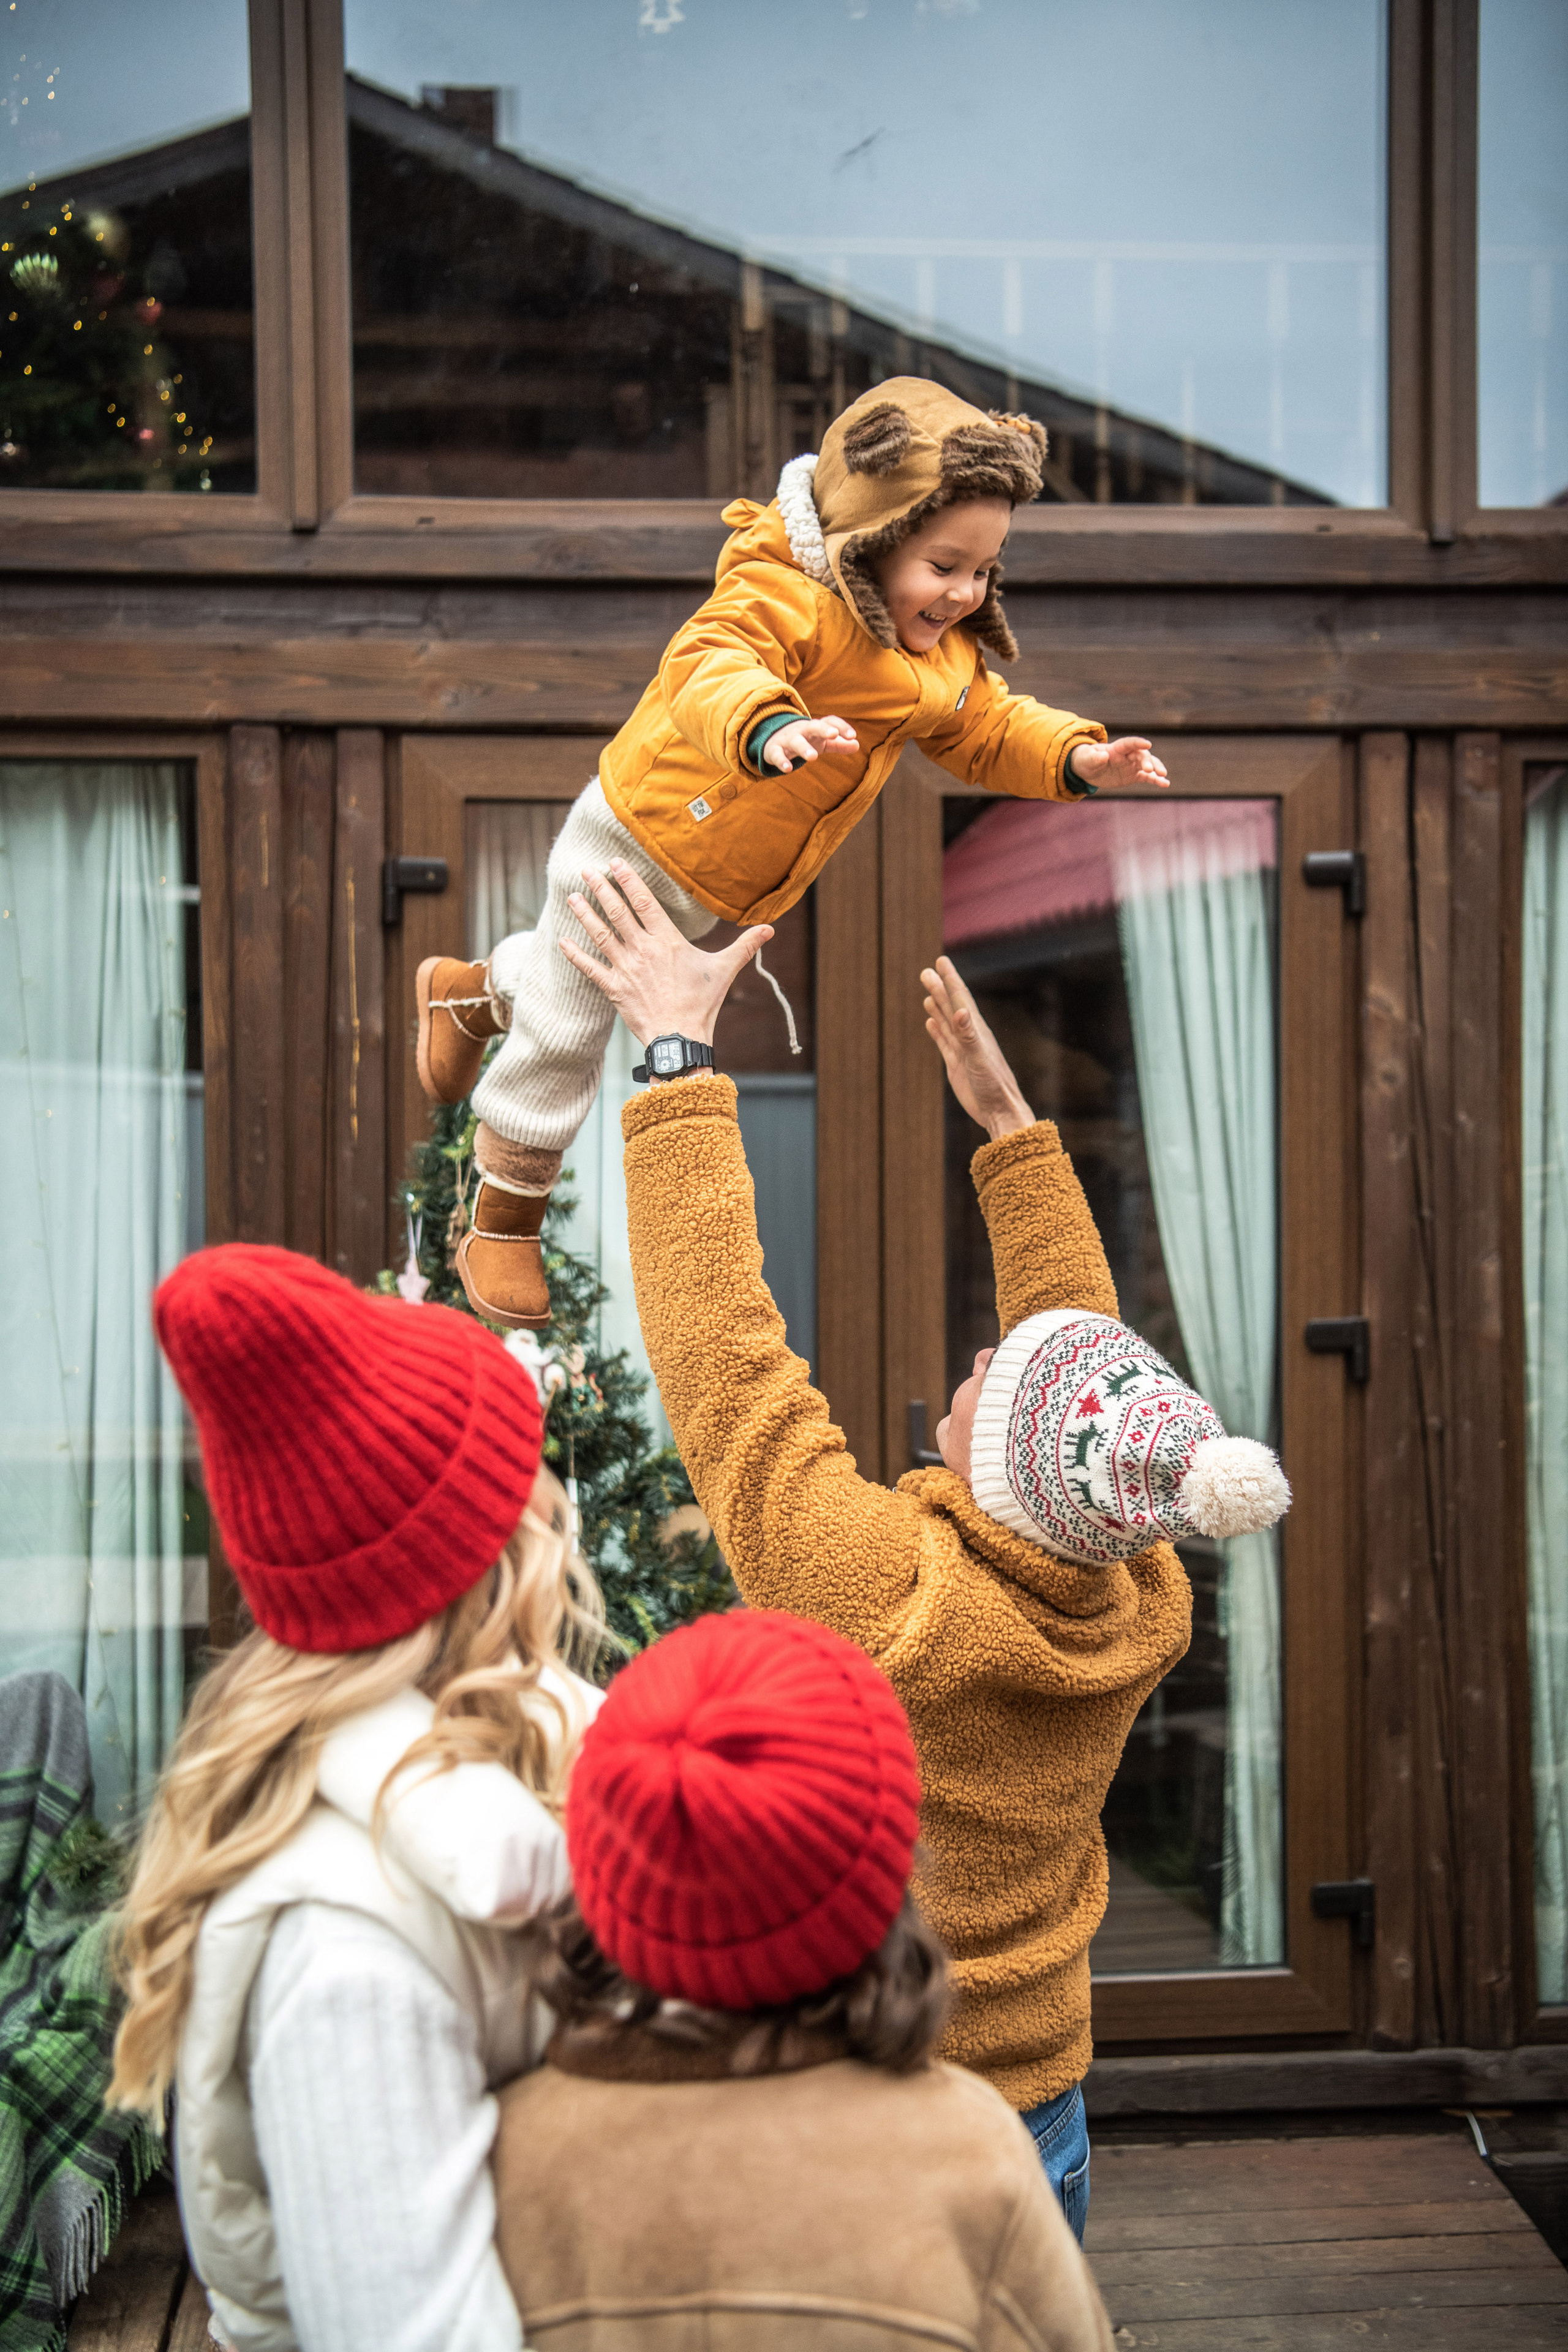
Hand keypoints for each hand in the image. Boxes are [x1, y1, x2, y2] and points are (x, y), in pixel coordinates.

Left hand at [558, 860, 770, 1050]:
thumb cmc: (702, 1004)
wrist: (680, 1038)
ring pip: (601, 934)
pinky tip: (563, 941)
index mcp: (667, 941)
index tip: (616, 863)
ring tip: (572, 896)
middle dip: (602, 888)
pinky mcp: (614, 989)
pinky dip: (576, 954)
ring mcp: (626, 969)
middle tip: (587, 870)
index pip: (644, 902)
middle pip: (618, 912)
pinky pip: (590, 968)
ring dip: (585, 913)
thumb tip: (770, 929)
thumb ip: (744, 946)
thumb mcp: (724, 970)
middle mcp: (643, 950)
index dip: (629, 880)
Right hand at [761, 715, 859, 771]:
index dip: (842, 726)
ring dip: (804, 748)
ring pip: (795, 741)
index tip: (853, 736)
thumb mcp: (821, 741)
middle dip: (823, 729)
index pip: (829, 721)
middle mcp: (802, 731)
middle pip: (813, 726)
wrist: (772, 739)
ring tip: (813, 757)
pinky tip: (788, 769)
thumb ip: (838, 744)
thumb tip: (857, 745)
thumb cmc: (804, 740)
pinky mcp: (774, 750)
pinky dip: (781, 761)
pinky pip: (777, 754)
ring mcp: (787, 739)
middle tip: (833, 734)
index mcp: (815, 728)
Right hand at [921, 956, 1033, 1140]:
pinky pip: (945, 1043)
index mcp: (976, 1031)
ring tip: (928, 993)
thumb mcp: (980, 1059)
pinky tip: (931, 1023)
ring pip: (947, 1023)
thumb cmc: (993, 1086)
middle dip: (940, 988)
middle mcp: (970, 1037)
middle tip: (925, 972)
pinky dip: (937, 1030)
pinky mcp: (957, 1065)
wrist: (999, 1111)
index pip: (960, 999)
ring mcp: (963, 1051)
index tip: (941, 961)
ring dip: (938, 1007)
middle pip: (951, 1007)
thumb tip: (960, 1011)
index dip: (950, 979)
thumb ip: (969, 1035)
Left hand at [1071, 736, 1169, 790]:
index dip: (1138, 743)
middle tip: (1150, 770)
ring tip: (1163, 776)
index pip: (1129, 743)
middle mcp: (1127, 755)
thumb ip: (1095, 757)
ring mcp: (1132, 765)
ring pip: (1148, 765)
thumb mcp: (1087, 759)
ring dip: (1156, 769)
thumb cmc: (1087, 760)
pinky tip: (1165, 784)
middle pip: (1141, 755)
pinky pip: (1147, 777)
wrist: (1089, 770)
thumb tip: (1103, 755)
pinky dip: (1156, 780)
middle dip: (1147, 761)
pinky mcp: (1134, 775)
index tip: (1147, 744)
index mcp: (1116, 748)